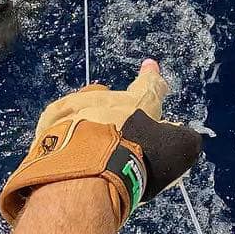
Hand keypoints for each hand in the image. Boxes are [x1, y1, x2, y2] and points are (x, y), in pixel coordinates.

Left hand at [0, 60, 203, 224]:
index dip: (151, 78)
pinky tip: (60, 152)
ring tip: (84, 143)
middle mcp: (103, 100)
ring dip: (81, 124)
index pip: (148, 86)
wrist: (91, 167)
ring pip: (77, 111)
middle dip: (109, 106)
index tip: (150, 65)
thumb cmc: (140, 156)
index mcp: (136, 101)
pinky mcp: (48, 131)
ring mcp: (72, 113)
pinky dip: (59, 139)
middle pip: (105, 96)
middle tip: (111, 122)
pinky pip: (54, 131)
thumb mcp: (178, 150)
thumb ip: (183, 141)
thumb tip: (186, 137)